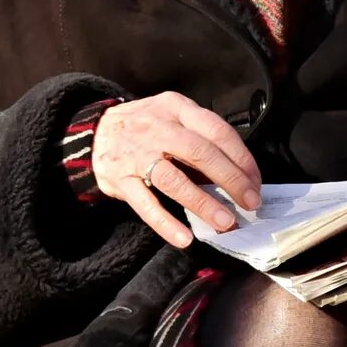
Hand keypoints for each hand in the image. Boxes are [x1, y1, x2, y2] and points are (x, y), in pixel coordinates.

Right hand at [90, 91, 261, 249]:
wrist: (91, 132)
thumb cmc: (143, 128)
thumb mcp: (171, 117)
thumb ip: (199, 138)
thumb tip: (238, 175)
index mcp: (176, 109)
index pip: (217, 131)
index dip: (241, 158)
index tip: (255, 181)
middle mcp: (157, 129)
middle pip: (200, 153)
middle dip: (231, 180)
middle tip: (251, 202)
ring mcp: (137, 155)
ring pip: (174, 180)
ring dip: (203, 203)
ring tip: (225, 222)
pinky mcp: (120, 180)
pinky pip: (146, 205)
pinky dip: (166, 223)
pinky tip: (185, 238)